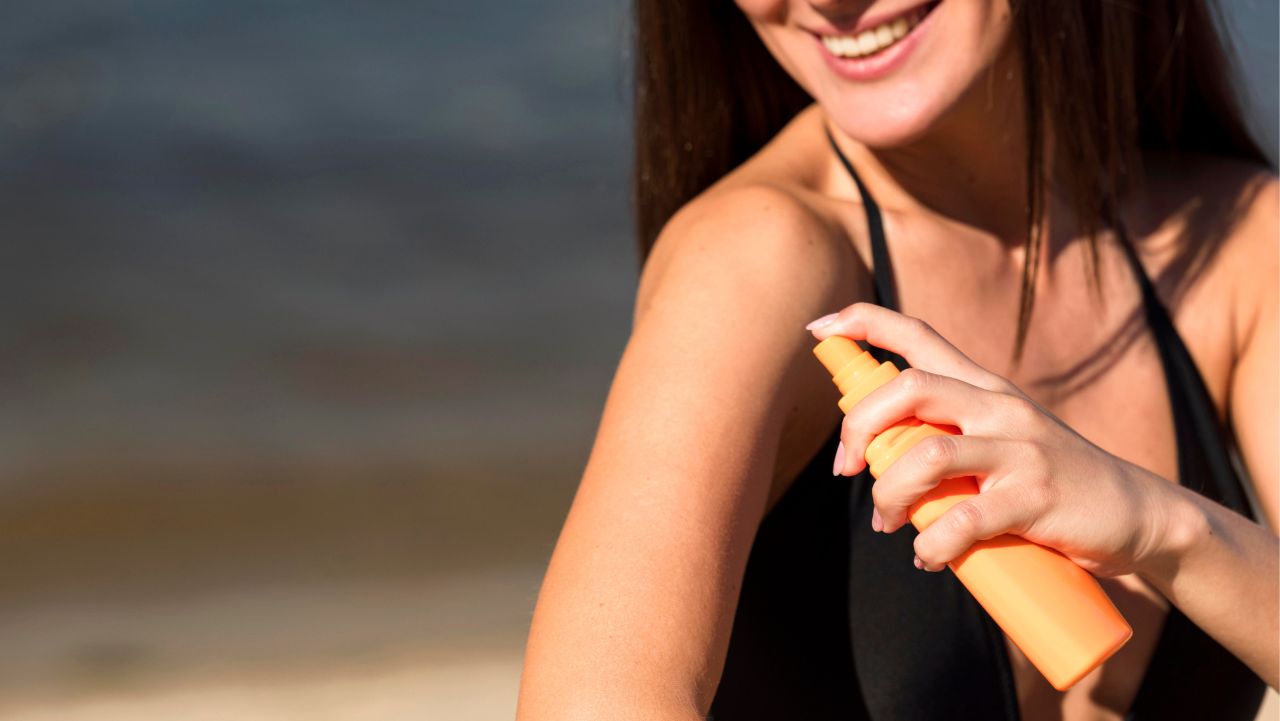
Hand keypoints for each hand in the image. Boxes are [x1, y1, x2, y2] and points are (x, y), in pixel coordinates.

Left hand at [806, 302, 1191, 577]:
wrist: (1141, 516)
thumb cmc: (1053, 482)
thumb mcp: (1003, 440)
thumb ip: (950, 437)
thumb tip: (875, 461)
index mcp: (986, 388)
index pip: (920, 335)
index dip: (865, 323)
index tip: (820, 328)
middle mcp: (1001, 407)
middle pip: (910, 387)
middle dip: (860, 425)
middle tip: (845, 469)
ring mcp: (1021, 450)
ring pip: (927, 456)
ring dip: (889, 494)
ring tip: (888, 524)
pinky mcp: (1036, 498)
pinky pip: (964, 520)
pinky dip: (933, 544)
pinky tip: (928, 557)